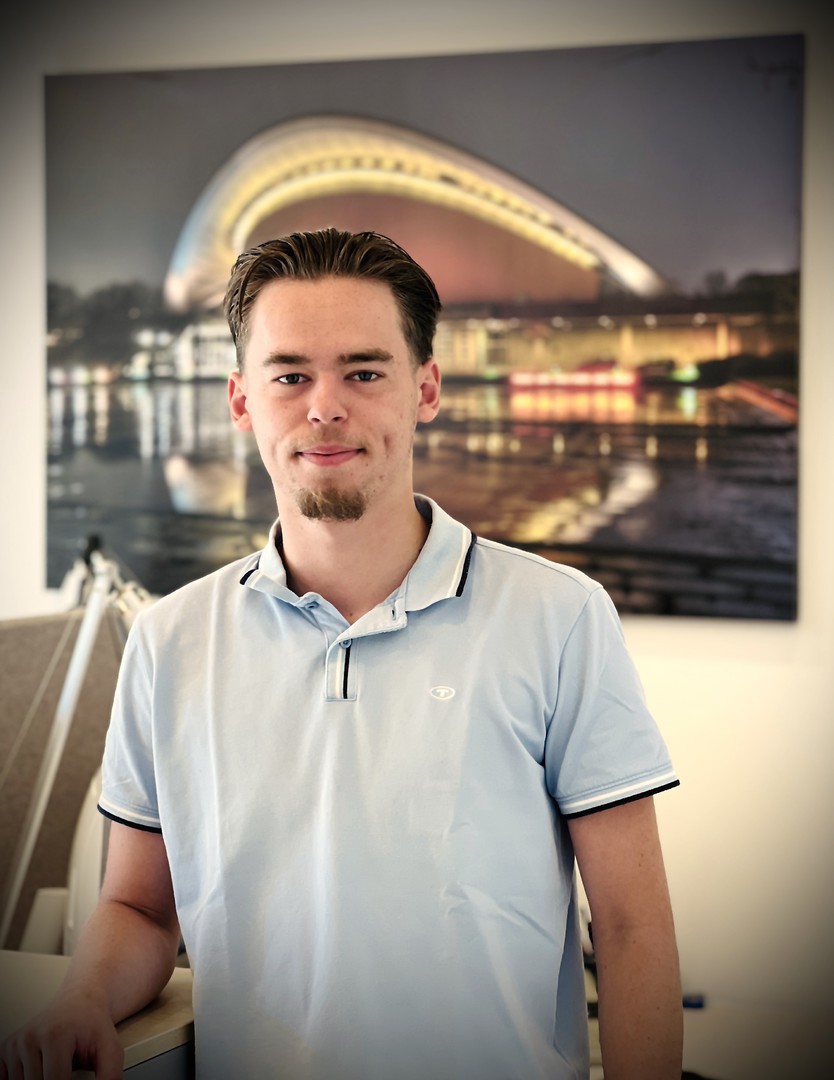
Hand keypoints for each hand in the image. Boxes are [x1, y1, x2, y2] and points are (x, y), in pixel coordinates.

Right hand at [0, 995, 123, 1079]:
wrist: (79, 1002)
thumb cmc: (93, 1025)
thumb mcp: (111, 1048)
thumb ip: (110, 1075)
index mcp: (54, 1035)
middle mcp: (30, 1038)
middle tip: (68, 1072)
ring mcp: (15, 1044)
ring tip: (56, 1070)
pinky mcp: (6, 1050)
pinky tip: (40, 1071)